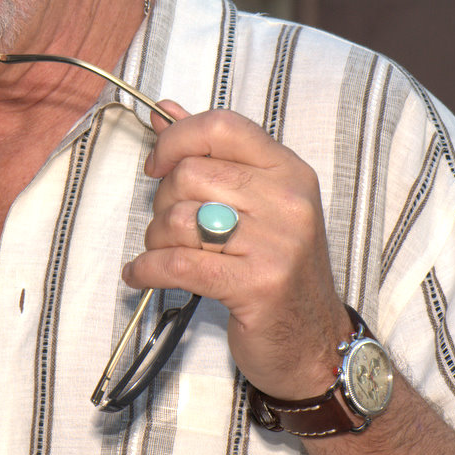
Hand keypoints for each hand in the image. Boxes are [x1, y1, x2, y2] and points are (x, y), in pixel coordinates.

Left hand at [130, 102, 352, 399]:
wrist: (314, 343)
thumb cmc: (276, 268)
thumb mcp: (257, 204)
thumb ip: (212, 155)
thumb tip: (163, 111)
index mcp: (289, 171)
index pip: (221, 127)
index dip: (176, 140)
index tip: (156, 164)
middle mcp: (289, 201)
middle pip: (191, 174)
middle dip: (162, 201)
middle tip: (169, 226)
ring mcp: (277, 244)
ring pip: (179, 218)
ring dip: (156, 239)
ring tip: (165, 253)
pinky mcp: (257, 285)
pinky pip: (176, 262)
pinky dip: (146, 268)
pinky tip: (140, 274)